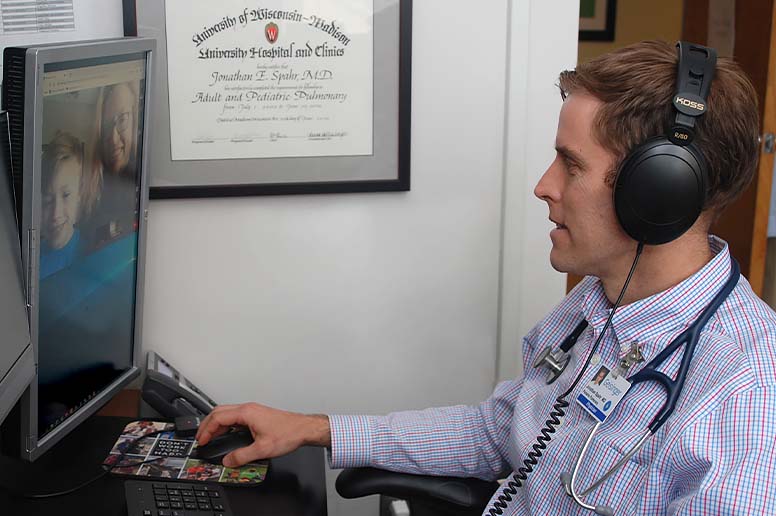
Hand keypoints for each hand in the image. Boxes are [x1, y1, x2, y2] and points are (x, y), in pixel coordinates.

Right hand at [195, 402, 330, 467]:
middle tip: (201, 438)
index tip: (202, 441)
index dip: (206, 430)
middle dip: (207, 425)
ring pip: (227, 413)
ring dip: (216, 424)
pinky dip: (226, 425)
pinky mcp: (256, 415)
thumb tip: (228, 460)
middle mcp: (248, 409)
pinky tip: (227, 435)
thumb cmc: (288, 433)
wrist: (303, 429)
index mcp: (247, 413)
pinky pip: (235, 417)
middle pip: (219, 412)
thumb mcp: (262, 449)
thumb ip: (242, 456)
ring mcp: (252, 411)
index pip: (218, 417)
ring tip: (211, 437)